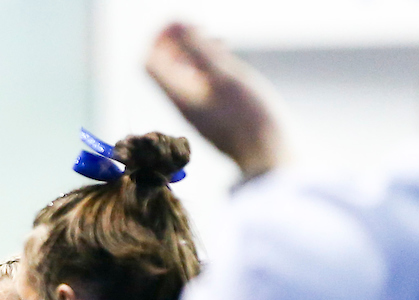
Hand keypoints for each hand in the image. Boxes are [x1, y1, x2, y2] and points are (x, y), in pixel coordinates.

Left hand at [146, 22, 290, 178]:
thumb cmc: (250, 119)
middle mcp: (183, 105)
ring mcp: (198, 112)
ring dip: (198, 54)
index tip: (184, 23)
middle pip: (166, 67)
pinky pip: (202, 88)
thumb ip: (198, 50)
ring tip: (222, 43)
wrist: (268, 158)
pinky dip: (210, 70)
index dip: (161, 37)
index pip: (150, 61)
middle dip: (180, 42)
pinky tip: (231, 66)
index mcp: (179, 95)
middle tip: (206, 30)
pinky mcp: (214, 117)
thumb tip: (173, 25)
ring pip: (185, 76)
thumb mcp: (225, 75)